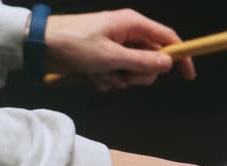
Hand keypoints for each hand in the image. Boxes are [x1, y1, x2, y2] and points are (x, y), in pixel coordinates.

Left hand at [43, 9, 195, 91]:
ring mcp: (116, 47)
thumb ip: (142, 62)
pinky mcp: (104, 59)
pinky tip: (90, 77)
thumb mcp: (111, 56)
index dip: (181, 57)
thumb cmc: (75, 44)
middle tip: (119, 74)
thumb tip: (168, 64)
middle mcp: (128, 34)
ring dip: (118, 79)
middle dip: (137, 74)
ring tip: (99, 75)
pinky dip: (105, 81)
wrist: (39, 44)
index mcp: (133, 25)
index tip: (187, 76)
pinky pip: (116, 75)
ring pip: (133, 72)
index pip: (168, 39)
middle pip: (151, 61)